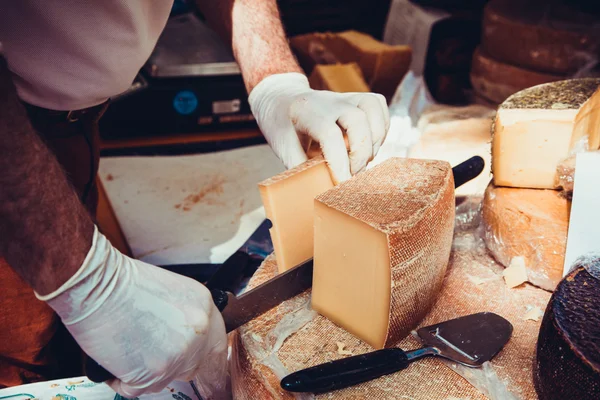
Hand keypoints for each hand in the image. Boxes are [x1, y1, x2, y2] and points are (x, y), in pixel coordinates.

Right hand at [36, 227, 227, 398]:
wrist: (97, 285)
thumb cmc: (122, 284)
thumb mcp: (170, 292)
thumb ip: (183, 317)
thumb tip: (180, 337)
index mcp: (203, 307)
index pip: (216, 343)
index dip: (202, 355)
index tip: (192, 361)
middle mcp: (199, 331)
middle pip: (194, 366)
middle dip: (171, 364)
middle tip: (148, 353)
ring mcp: (179, 354)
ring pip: (165, 380)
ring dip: (145, 372)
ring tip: (126, 346)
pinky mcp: (154, 372)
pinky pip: (137, 390)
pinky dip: (121, 380)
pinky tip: (114, 358)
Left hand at [248, 73, 389, 182]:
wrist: (281, 98)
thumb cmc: (282, 127)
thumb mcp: (284, 149)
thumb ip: (301, 169)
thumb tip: (320, 193)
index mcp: (304, 110)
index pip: (329, 134)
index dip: (339, 162)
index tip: (342, 184)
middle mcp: (328, 99)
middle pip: (357, 119)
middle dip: (360, 153)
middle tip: (352, 174)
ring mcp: (344, 96)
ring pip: (373, 107)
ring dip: (374, 140)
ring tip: (361, 160)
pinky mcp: (356, 97)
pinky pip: (379, 106)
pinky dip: (381, 128)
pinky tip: (369, 146)